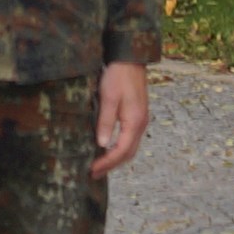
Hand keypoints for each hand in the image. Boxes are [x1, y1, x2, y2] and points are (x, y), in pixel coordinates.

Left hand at [91, 61, 150, 177]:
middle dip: (111, 165)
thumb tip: (102, 144)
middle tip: (94, 173)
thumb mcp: (109, 98)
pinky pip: (130, 139)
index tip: (92, 169)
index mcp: (134, 121)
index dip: (107, 162)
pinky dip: (119, 149)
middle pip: (128, 153)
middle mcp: (141, 124)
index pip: (121, 151)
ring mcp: (141, 120)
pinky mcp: (137, 116)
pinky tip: (108, 148)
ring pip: (130, 147)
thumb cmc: (118, 76)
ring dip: (116, 158)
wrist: (130, 59)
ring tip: (100, 165)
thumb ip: (106, 121)